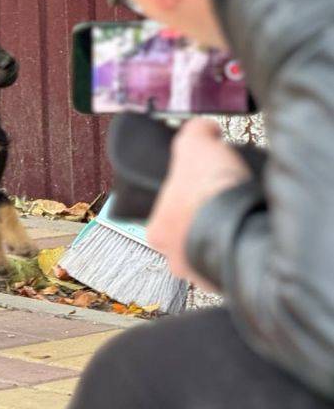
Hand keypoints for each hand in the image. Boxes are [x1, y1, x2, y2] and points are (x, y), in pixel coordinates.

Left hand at [146, 118, 251, 290]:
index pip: (165, 211)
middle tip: (221, 198)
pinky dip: (244, 246)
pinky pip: (236, 261)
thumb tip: (204, 128)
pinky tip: (251, 229)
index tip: (198, 185)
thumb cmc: (208, 192)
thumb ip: (195, 132)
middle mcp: (177, 259)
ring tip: (238, 212)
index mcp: (158, 230)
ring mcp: (205, 274)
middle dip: (204, 216)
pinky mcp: (233, 280)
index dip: (183, 195)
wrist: (242, 223)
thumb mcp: (194, 142)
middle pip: (189, 233)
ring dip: (224, 233)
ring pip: (211, 250)